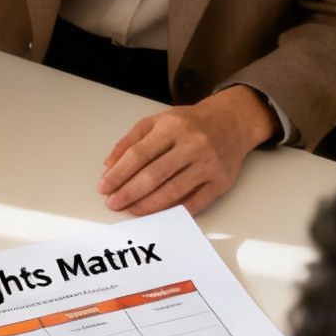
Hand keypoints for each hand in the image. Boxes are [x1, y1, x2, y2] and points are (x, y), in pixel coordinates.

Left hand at [98, 86, 276, 214]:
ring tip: (131, 210)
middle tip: (114, 203)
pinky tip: (158, 214)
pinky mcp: (220, 182)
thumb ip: (131, 140)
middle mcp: (192, 144)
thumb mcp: (157, 121)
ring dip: (148, 205)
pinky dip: (174, 211)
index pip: (139, 154)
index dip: (118, 173)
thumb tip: (109, 165)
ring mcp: (208, 164)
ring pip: (173, 191)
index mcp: (172, 127)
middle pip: (154, 175)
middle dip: (129, 193)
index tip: (104, 187)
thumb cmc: (190, 123)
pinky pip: (194, 203)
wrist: (231, 122)